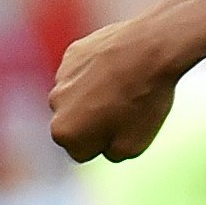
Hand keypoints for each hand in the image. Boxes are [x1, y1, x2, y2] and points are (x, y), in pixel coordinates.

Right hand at [49, 13, 193, 163]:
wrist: (151, 50)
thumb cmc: (143, 101)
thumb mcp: (133, 146)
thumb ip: (111, 153)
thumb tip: (104, 145)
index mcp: (63, 132)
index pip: (82, 152)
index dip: (105, 143)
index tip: (123, 129)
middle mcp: (54, 104)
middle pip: (76, 123)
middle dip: (94, 122)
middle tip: (125, 109)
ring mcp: (61, 76)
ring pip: (79, 96)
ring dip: (96, 97)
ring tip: (126, 88)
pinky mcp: (73, 53)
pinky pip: (85, 72)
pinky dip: (98, 73)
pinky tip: (122, 68)